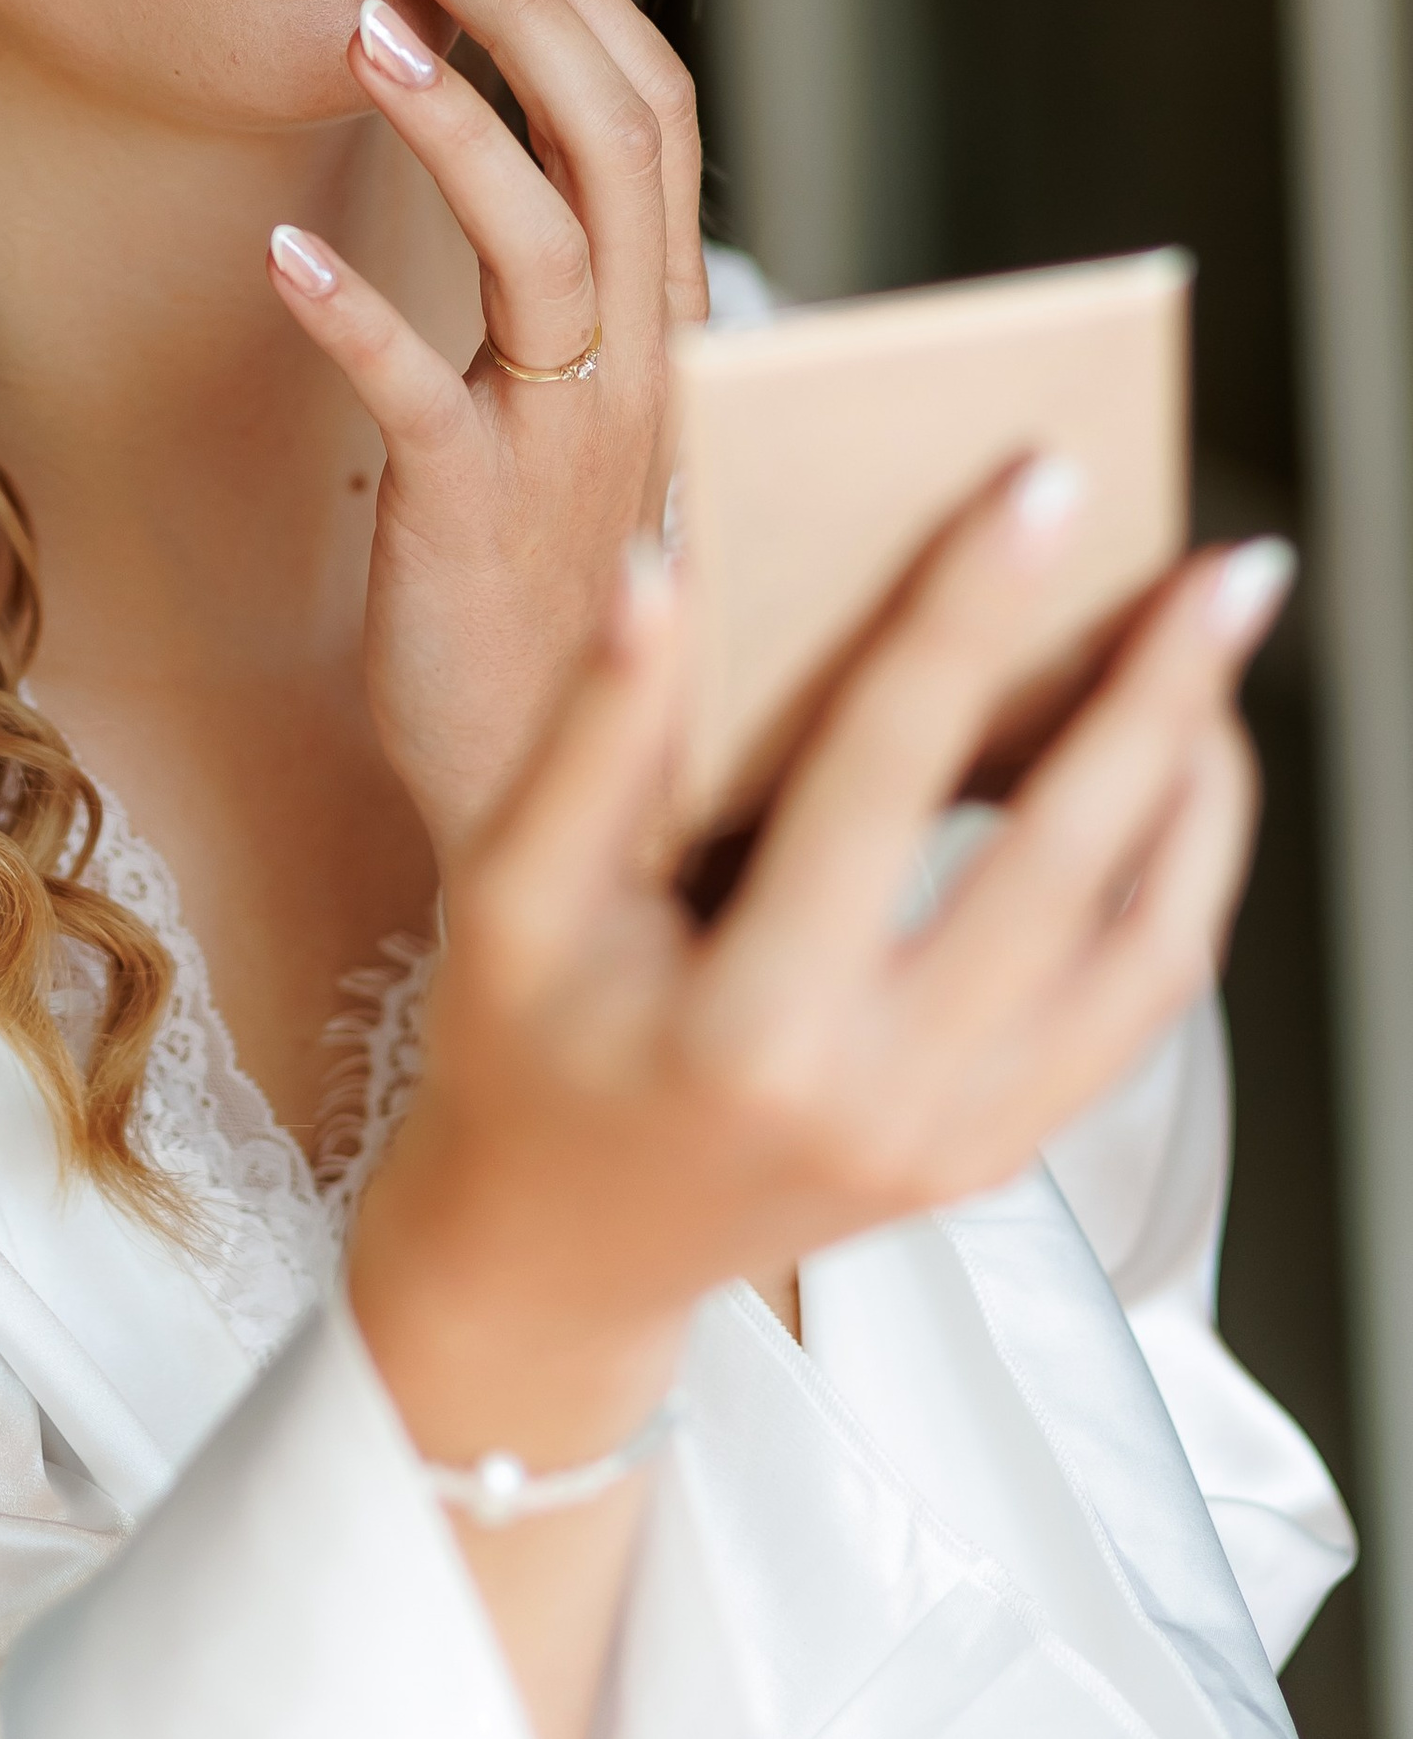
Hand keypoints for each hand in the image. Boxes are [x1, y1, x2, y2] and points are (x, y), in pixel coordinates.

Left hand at [265, 0, 708, 856]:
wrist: (573, 799)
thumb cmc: (569, 602)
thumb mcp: (598, 427)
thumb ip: (586, 298)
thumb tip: (535, 144)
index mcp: (678, 327)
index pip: (656, 113)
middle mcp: (647, 364)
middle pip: (616, 136)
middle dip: (525, 1)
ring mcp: (567, 439)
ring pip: (541, 236)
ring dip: (453, 117)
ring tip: (363, 24)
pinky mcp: (475, 516)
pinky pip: (421, 391)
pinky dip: (355, 312)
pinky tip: (282, 251)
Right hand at [350, 473, 1281, 1481]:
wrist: (558, 1252)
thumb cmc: (521, 1047)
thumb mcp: (507, 892)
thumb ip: (592, 735)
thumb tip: (664, 565)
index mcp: (749, 1024)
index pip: (884, 772)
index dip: (964, 612)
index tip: (1040, 486)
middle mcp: (882, 1095)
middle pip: (1067, 861)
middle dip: (1159, 694)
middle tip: (1230, 561)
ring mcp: (961, 1137)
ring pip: (1145, 946)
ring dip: (1199, 787)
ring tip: (1219, 650)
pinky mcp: (1002, 1147)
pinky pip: (1139, 1008)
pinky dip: (1183, 879)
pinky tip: (1182, 772)